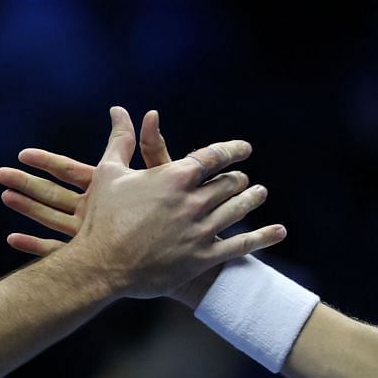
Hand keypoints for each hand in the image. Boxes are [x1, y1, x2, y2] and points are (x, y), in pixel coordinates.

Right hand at [50, 107, 283, 299]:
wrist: (99, 266)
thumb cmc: (101, 218)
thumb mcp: (109, 173)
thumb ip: (121, 140)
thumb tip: (118, 111)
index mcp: (174, 177)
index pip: (214, 156)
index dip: (233, 150)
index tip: (244, 149)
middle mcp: (193, 201)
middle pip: (229, 184)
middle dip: (238, 179)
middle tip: (243, 180)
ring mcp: (200, 230)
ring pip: (238, 209)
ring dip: (252, 199)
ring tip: (259, 194)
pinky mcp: (203, 258)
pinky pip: (242, 245)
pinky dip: (263, 237)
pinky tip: (277, 231)